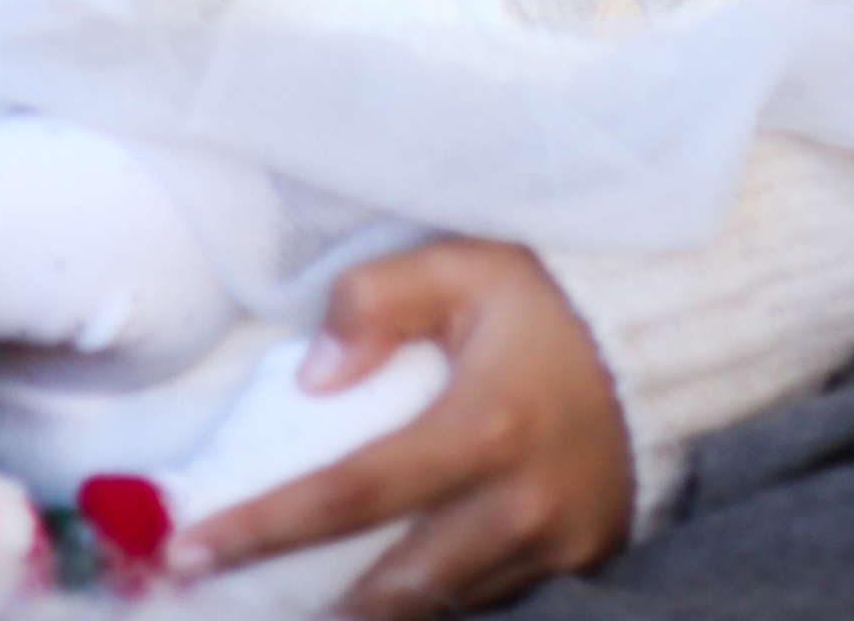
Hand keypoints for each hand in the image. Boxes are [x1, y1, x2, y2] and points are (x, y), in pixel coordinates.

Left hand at [173, 240, 632, 616]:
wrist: (663, 335)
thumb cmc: (547, 295)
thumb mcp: (462, 266)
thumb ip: (377, 303)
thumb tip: (313, 379)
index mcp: (483, 427)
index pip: (352, 494)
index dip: (265, 527)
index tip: (190, 548)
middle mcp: (517, 508)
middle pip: (391, 589)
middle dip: (300, 604)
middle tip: (219, 597)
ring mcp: (552, 550)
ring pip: (435, 608)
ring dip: (358, 611)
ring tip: (281, 601)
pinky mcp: (573, 567)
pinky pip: (481, 600)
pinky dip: (421, 600)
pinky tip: (367, 588)